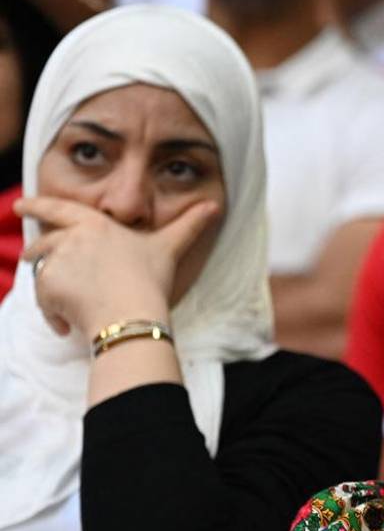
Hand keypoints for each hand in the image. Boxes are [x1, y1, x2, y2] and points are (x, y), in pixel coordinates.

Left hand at [17, 196, 217, 335]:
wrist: (134, 314)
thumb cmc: (152, 280)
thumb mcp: (170, 248)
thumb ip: (190, 226)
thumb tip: (216, 206)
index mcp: (94, 223)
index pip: (56, 208)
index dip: (35, 205)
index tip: (18, 204)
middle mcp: (71, 236)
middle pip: (41, 244)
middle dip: (38, 257)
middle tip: (39, 267)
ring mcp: (57, 261)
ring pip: (40, 275)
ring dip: (49, 291)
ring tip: (68, 309)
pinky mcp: (48, 286)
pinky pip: (43, 302)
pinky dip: (53, 316)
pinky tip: (69, 326)